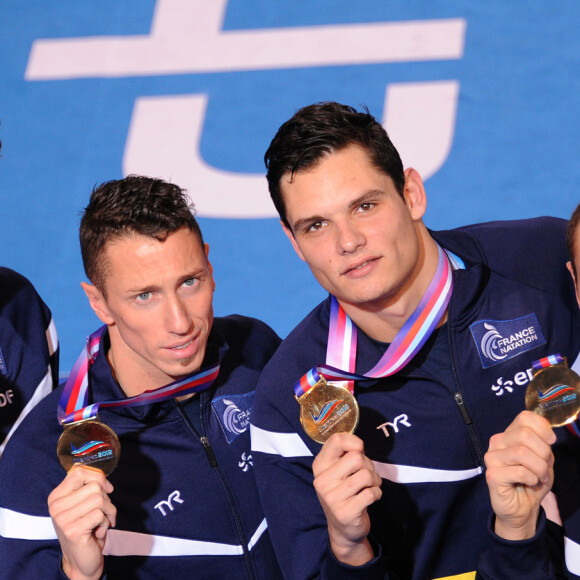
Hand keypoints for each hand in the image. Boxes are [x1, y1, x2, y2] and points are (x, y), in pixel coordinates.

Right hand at [48, 466, 116, 579]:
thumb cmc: (85, 527)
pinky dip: (105, 523)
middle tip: (103, 513)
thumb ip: (88, 488)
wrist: (80, 559)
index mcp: (56, 496)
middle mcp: (56, 506)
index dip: (98, 477)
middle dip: (107, 499)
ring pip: (99, 499)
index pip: (78, 472)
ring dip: (108, 511)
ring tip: (102, 522)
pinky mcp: (73, 530)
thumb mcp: (83, 504)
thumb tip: (103, 480)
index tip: (106, 489)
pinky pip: (100, 515)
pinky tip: (97, 532)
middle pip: (94, 486)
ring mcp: (62, 519)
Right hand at [312, 432, 381, 565]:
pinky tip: (371, 497)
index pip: (336, 440)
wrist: (342, 529)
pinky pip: (371, 493)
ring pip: (366, 475)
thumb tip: (358, 444)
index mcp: (319, 465)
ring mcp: (332, 498)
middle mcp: (322, 480)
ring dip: (375, 480)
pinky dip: (377, 493)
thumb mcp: (337, 472)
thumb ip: (344, 455)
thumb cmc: (343, 492)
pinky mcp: (345, 512)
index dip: (355, 442)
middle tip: (367, 474)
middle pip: (357, 457)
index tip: (360, 450)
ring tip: (371, 486)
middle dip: (369, 464)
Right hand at [484, 410, 555, 540]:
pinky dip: (532, 479)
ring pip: (522, 452)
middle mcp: (497, 442)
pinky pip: (520, 471)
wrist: (521, 508)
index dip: (543, 428)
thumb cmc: (532, 481)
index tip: (550, 442)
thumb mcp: (544, 459)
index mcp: (509, 434)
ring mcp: (492, 457)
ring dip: (540, 468)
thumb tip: (547, 436)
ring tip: (539, 477)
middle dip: (543, 452)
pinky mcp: (492, 474)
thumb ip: (543, 444)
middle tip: (544, 466)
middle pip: (525, 434)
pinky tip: (529, 483)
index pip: (524, 417)